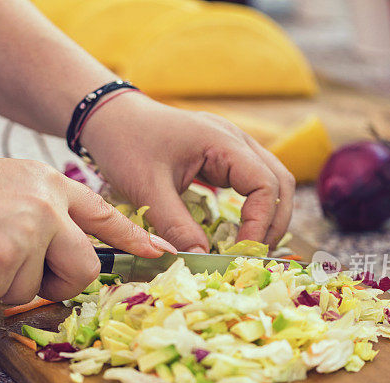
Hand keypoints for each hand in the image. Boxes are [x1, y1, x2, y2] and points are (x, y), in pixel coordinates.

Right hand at [0, 154, 175, 305]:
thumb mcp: (8, 186)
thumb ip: (42, 215)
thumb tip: (60, 256)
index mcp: (50, 186)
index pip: (104, 214)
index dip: (133, 239)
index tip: (160, 253)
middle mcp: (47, 207)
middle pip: (85, 268)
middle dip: (61, 284)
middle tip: (23, 274)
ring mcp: (27, 233)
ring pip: (36, 290)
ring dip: (5, 285)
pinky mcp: (2, 260)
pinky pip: (0, 298)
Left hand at [80, 93, 294, 251]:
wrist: (109, 117)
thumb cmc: (126, 144)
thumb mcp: (147, 189)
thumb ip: (175, 225)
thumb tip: (202, 258)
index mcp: (223, 141)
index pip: (265, 185)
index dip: (260, 223)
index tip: (240, 253)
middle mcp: (236, 140)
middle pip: (280, 183)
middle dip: (273, 222)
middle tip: (251, 256)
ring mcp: (231, 147)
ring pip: (270, 182)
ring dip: (267, 216)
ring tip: (248, 248)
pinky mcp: (221, 157)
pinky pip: (251, 183)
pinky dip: (252, 208)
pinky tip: (236, 232)